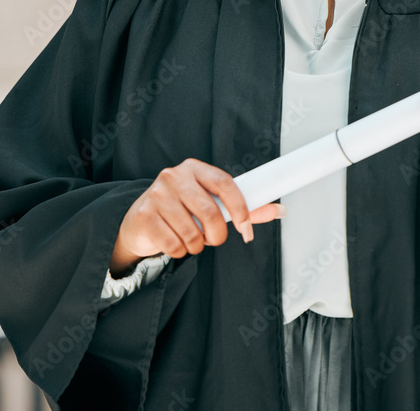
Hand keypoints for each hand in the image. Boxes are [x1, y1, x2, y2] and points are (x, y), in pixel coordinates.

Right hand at [110, 158, 284, 275]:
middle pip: (210, 212)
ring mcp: (157, 195)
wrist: (140, 221)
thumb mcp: (211, 203)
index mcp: (194, 168)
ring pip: (192, 233)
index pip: (224, 183)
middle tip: (214, 239)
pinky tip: (174, 242)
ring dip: (197, 245)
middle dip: (217, 234)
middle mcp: (174, 176)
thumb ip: (243, 207)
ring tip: (190, 238)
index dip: (240, 207)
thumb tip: (279, 210)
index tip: (246, 228)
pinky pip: (173, 244)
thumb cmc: (183, 210)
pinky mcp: (144, 216)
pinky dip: (179, 251)